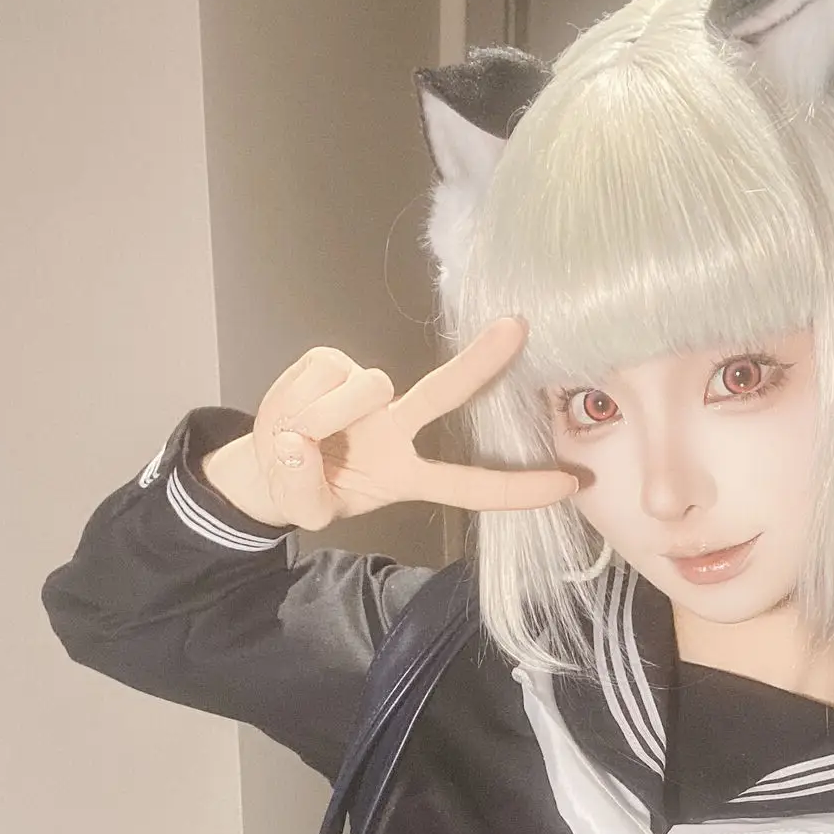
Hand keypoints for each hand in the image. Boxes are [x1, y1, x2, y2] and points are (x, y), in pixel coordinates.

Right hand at [204, 318, 579, 531]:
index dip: (517, 488)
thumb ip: (302, 484)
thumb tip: (300, 440)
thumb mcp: (306, 506)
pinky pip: (322, 373)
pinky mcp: (333, 361)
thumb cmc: (302, 488)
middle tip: (519, 327)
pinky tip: (290, 410)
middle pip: (444, 393)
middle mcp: (396, 428)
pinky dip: (297, 395)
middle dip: (480, 362)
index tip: (571, 483)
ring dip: (320, 415)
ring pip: (361, 389)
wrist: (263, 468)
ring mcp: (367, 392)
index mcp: (405, 475)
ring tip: (296, 437)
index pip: (468, 485)